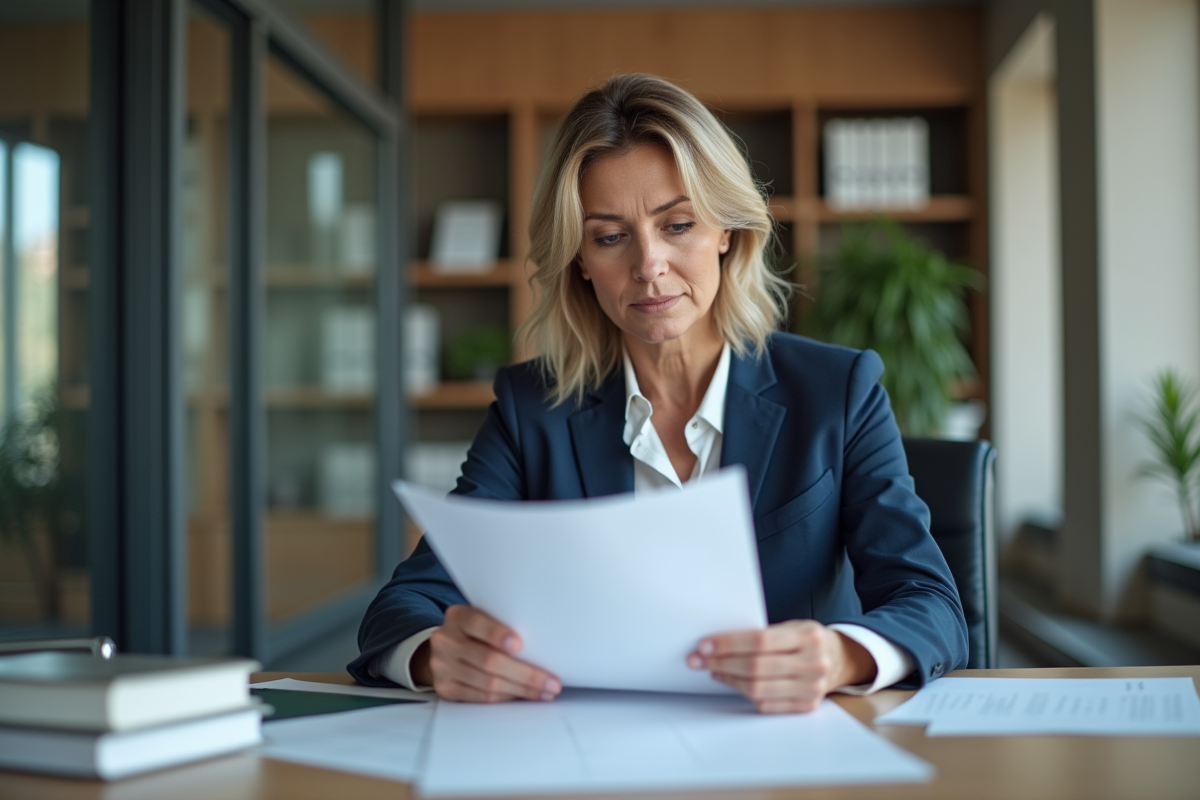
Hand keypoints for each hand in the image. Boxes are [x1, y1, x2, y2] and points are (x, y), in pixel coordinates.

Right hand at [411, 605, 561, 703]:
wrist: (443, 648)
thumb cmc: (474, 632)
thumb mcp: (483, 618)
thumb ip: (503, 624)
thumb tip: (542, 643)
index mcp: (458, 617)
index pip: (477, 623)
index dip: (497, 634)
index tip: (519, 645)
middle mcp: (446, 641)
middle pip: (488, 660)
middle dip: (525, 674)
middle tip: (551, 682)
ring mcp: (443, 667)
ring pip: (487, 683)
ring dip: (521, 690)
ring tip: (544, 692)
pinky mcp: (446, 688)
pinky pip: (480, 697)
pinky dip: (506, 698)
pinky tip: (523, 696)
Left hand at [686, 620, 875, 713]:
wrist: (839, 659)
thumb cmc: (807, 640)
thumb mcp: (792, 627)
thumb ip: (764, 635)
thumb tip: (719, 642)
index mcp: (808, 636)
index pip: (760, 641)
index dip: (729, 644)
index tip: (705, 645)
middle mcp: (812, 663)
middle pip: (756, 666)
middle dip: (721, 662)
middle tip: (698, 659)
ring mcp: (811, 688)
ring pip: (759, 688)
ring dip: (729, 679)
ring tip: (712, 670)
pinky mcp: (806, 706)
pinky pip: (766, 704)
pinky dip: (743, 693)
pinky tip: (731, 681)